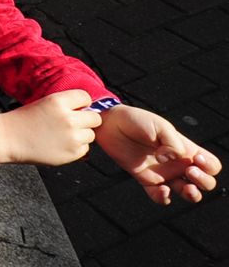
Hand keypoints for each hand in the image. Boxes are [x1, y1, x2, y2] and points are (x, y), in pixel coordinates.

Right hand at [0, 90, 101, 165]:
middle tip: (73, 124)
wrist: (8, 139)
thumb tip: (88, 109)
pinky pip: (85, 148)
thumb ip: (65, 105)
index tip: (76, 108)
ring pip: (91, 134)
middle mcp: (68, 118)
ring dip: (82, 135)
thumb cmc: (23, 121)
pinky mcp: (72, 153)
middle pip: (95, 118)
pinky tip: (60, 145)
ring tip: (63, 135)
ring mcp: (72, 137)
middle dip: (86, 120)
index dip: (81, 103)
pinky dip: (76, 148)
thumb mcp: (44, 103)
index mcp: (58, 102)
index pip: (86, 97)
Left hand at [95, 105, 220, 204]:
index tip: (197, 159)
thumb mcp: (159, 125)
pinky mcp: (146, 180)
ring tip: (185, 188)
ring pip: (187, 193)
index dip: (210, 166)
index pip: (211, 165)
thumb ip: (172, 143)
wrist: (110, 124)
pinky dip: (164, 198)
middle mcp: (178, 164)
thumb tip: (171, 160)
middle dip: (204, 181)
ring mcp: (163, 173)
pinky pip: (160, 196)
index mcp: (185, 149)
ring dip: (192, 195)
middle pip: (205, 182)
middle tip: (189, 170)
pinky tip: (162, 190)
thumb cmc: (136, 121)